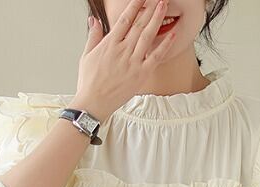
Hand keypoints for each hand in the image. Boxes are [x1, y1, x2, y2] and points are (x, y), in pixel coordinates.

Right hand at [70, 0, 175, 121]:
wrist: (93, 103)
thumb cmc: (89, 82)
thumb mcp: (86, 55)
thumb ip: (94, 36)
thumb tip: (93, 20)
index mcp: (109, 44)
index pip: (125, 19)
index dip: (135, 5)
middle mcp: (122, 50)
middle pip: (139, 24)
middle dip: (149, 8)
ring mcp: (132, 62)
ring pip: (147, 36)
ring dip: (157, 19)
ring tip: (164, 5)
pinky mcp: (140, 74)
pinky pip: (155, 57)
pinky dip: (165, 45)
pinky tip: (172, 34)